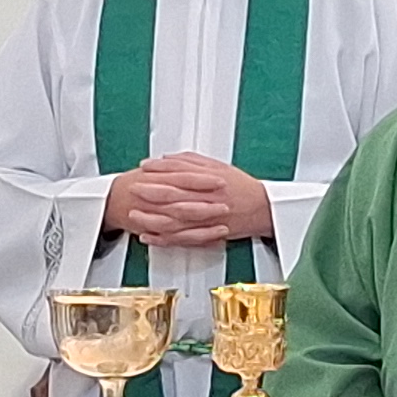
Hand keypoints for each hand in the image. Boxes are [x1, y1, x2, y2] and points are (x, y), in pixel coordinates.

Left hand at [105, 154, 270, 246]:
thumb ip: (192, 162)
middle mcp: (207, 199)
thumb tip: (168, 158)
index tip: (144, 167)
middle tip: (134, 188)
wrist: (263, 209)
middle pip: (174, 194)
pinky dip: (163, 239)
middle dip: (150, 192)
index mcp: (209, 180)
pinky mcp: (206, 234)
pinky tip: (148, 236)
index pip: (180, 172)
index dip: (159, 169)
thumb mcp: (219, 166)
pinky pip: (181, 239)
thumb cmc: (242, 187)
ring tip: (135, 216)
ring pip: (174, 219)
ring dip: (151, 218)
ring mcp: (206, 219)